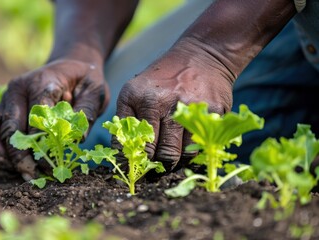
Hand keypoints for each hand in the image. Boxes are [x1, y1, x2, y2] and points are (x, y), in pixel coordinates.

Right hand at [0, 59, 108, 179]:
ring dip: (6, 157)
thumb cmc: (83, 80)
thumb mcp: (95, 91)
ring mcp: (6, 98)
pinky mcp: (0, 108)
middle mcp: (18, 88)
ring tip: (24, 174)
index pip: (36, 117)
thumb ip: (87, 112)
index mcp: (42, 82)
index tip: (52, 164)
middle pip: (11, 128)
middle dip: (21, 156)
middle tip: (35, 176)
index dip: (42, 144)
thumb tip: (79, 138)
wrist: (69, 66)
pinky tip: (12, 166)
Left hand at [115, 48, 233, 171]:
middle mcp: (167, 104)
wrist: (202, 56)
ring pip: (182, 155)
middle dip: (156, 167)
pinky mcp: (213, 113)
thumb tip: (120, 155)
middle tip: (154, 170)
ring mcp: (192, 109)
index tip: (136, 171)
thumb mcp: (134, 91)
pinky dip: (192, 154)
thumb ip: (125, 121)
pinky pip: (200, 147)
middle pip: (161, 154)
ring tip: (169, 160)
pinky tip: (186, 148)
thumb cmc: (161, 80)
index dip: (136, 162)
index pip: (138, 144)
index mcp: (143, 99)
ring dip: (174, 163)